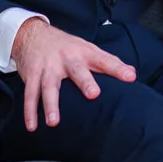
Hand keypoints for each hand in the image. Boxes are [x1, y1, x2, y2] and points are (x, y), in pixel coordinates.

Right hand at [11, 18, 135, 130]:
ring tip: (54, 122)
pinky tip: (32, 126)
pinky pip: (30, 94)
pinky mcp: (32, 75)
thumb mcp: (88, 49)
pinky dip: (30, 111)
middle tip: (94, 94)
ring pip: (49, 86)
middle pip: (76, 70)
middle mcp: (66, 59)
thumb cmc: (67, 46)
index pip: (104, 60)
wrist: (33, 34)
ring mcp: (48, 67)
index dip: (117, 68)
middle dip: (85, 82)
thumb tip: (132, 74)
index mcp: (83, 53)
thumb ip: (109, 62)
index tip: (130, 77)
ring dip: (51, 104)